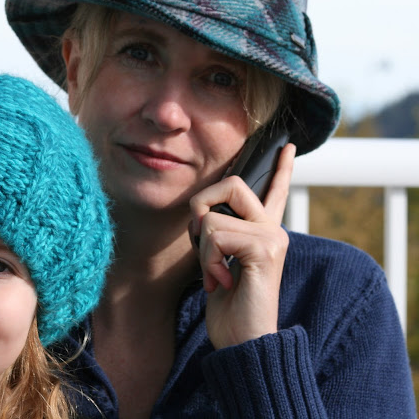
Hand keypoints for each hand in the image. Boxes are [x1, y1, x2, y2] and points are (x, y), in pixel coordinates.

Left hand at [189, 143, 295, 348]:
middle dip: (201, 206)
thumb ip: (220, 236)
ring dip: (202, 250)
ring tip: (216, 275)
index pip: (275, 191)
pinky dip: (208, 262)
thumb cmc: (229, 306)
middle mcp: (273, 229)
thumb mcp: (219, 263)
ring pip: (213, 218)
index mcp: (263, 231)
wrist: (242, 342)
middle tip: (200, 241)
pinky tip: (222, 283)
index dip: (281, 168)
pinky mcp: (265, 250)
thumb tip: (204, 215)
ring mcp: (272, 238)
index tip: (287, 145)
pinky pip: (216, 236)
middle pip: (231, 184)